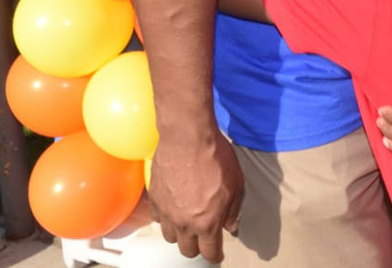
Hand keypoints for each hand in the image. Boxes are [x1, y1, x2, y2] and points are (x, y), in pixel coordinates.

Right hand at [148, 131, 243, 262]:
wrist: (187, 137)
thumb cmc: (215, 156)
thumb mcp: (236, 183)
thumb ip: (234, 209)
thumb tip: (231, 225)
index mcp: (207, 222)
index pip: (210, 252)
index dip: (215, 255)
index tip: (217, 254)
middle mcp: (184, 223)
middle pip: (187, 250)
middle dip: (197, 246)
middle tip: (204, 236)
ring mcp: (167, 212)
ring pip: (170, 237)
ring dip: (180, 234)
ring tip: (188, 222)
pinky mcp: (155, 199)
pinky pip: (158, 219)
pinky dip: (166, 218)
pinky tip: (174, 208)